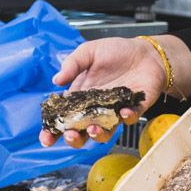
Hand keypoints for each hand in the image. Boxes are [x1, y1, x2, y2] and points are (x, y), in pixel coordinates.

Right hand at [39, 37, 167, 148]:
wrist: (145, 51)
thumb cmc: (116, 51)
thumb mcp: (89, 52)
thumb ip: (73, 64)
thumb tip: (56, 80)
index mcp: (81, 98)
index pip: (64, 119)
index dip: (53, 131)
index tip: (45, 139)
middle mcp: (97, 109)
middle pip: (82, 133)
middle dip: (74, 139)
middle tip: (71, 134)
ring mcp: (115, 111)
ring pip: (105, 132)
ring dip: (98, 134)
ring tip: (93, 128)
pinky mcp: (135, 108)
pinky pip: (130, 118)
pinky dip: (127, 117)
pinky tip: (124, 111)